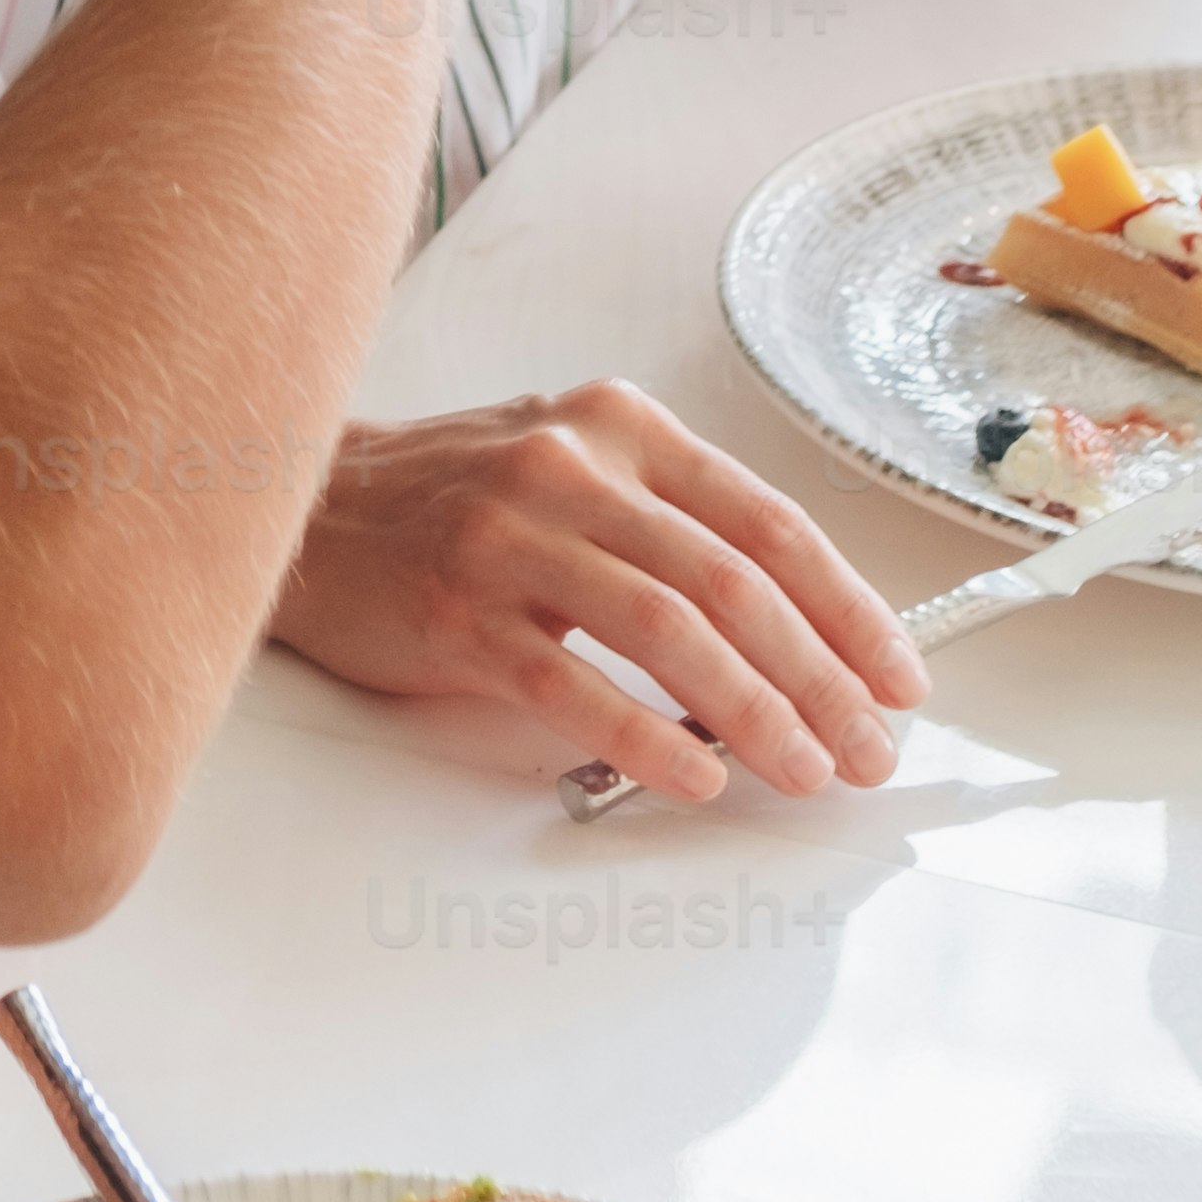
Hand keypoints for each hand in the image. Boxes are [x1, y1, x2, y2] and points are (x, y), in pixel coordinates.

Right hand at [269, 383, 925, 805]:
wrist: (303, 510)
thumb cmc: (454, 504)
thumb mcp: (575, 478)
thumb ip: (671, 536)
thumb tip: (797, 644)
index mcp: (621, 427)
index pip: (767, 521)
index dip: (848, 608)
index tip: (898, 679)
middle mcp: (573, 464)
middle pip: (734, 580)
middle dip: (822, 677)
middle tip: (865, 749)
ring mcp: (511, 534)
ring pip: (670, 627)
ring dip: (756, 712)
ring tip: (801, 770)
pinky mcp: (459, 610)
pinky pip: (573, 682)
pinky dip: (647, 734)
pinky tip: (696, 775)